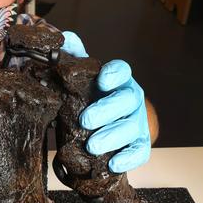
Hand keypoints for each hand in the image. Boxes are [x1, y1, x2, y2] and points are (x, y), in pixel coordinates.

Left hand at [61, 31, 150, 173]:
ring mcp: (137, 122)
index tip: (102, 79)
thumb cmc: (86, 99)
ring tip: (92, 145)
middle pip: (127, 100)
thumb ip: (72, 58)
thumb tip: (62, 38)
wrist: (97, 131)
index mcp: (117, 80)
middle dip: (107, 110)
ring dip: (112, 137)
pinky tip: (112, 163)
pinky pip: (139, 152)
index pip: (122, 70)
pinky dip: (128, 158)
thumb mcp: (77, 79)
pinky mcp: (138, 145)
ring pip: (131, 128)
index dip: (114, 73)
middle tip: (85, 120)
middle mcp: (130, 99)